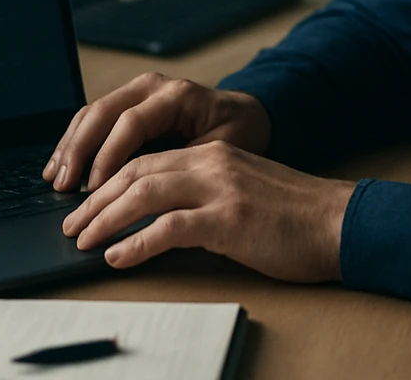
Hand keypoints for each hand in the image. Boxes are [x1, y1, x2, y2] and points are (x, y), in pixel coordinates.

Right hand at [43, 72, 272, 192]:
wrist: (248, 116)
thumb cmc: (239, 135)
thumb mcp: (221, 151)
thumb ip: (184, 164)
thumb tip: (147, 191)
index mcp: (176, 95)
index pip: (130, 123)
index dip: (108, 157)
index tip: (94, 190)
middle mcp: (152, 87)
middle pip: (102, 113)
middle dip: (78, 151)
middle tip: (62, 186)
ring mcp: (137, 92)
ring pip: (91, 114)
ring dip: (70, 146)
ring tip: (54, 179)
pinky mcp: (128, 104)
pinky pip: (94, 119)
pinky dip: (75, 142)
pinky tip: (61, 166)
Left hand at [61, 140, 355, 281]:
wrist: (338, 222)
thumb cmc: (294, 216)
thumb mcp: (241, 191)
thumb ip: (202, 195)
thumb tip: (157, 219)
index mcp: (212, 154)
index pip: (144, 159)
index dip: (108, 181)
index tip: (85, 205)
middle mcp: (211, 163)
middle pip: (135, 172)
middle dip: (96, 200)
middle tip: (72, 224)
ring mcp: (221, 189)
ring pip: (145, 193)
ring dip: (106, 218)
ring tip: (83, 240)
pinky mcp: (230, 219)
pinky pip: (171, 227)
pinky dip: (138, 242)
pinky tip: (119, 256)